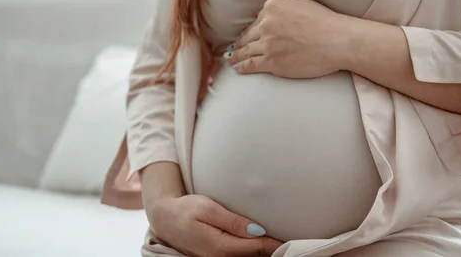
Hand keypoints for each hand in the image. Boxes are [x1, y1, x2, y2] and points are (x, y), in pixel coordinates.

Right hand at [149, 195, 282, 256]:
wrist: (165, 219)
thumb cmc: (185, 209)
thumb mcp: (207, 208)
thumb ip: (232, 221)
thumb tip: (257, 230)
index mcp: (220, 247)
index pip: (257, 247)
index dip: (276, 243)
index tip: (293, 236)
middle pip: (256, 256)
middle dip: (275, 248)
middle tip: (295, 237)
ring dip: (265, 250)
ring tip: (284, 239)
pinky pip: (242, 256)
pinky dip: (254, 251)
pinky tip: (265, 243)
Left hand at [225, 0, 358, 77]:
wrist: (337, 41)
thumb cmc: (326, 22)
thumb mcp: (301, 4)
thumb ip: (283, 9)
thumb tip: (273, 16)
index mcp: (273, 7)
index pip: (258, 20)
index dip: (253, 29)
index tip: (249, 35)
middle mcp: (267, 24)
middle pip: (249, 35)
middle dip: (241, 43)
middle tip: (234, 48)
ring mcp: (268, 44)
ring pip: (247, 50)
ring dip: (237, 55)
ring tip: (232, 59)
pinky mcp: (273, 62)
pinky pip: (252, 64)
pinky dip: (243, 67)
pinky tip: (238, 68)